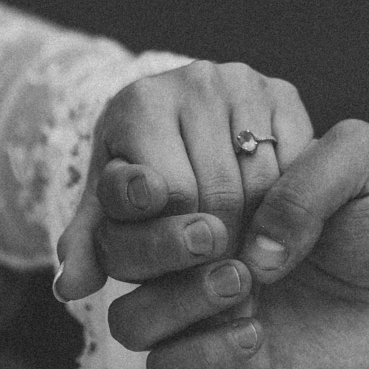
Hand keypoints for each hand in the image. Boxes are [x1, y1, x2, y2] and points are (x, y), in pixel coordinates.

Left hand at [55, 60, 313, 307]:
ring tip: (243, 269)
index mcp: (141, 103)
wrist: (181, 115)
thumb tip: (70, 286)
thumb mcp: (109, 205)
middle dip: (217, 249)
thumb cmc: (138, 170)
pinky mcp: (284, 92)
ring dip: (256, 236)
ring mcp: (243, 83)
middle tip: (218, 286)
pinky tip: (271, 231)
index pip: (170, 193)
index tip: (185, 274)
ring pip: (262, 184)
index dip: (176, 240)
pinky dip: (287, 207)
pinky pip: (297, 165)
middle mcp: (194, 81)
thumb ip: (92, 244)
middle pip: (219, 192)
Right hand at [99, 119, 368, 368]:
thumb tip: (254, 246)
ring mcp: (207, 310)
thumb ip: (304, 173)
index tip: (158, 183)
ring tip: (246, 281)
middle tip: (215, 234)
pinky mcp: (226, 368)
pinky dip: (201, 352)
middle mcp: (199, 247)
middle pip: (117, 250)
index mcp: (215, 184)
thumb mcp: (363, 159)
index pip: (133, 181)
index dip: (130, 183)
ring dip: (174, 299)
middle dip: (151, 241)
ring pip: (130, 315)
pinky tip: (257, 331)